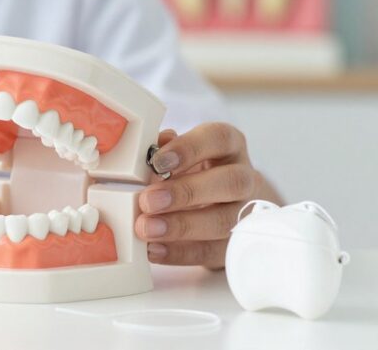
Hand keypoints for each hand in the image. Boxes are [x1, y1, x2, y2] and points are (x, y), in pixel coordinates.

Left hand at [136, 122, 271, 268]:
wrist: (227, 204)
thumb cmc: (195, 171)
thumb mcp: (181, 155)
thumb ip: (164, 152)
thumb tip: (145, 156)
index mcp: (229, 147)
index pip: (219, 138)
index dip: (190, 148)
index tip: (158, 161)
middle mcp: (244, 177)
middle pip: (229, 182)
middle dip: (186, 192)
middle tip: (148, 200)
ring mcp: (247, 214)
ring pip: (224, 220)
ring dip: (181, 226)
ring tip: (146, 228)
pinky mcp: (237, 246)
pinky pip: (213, 251)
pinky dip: (180, 252)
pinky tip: (155, 249)